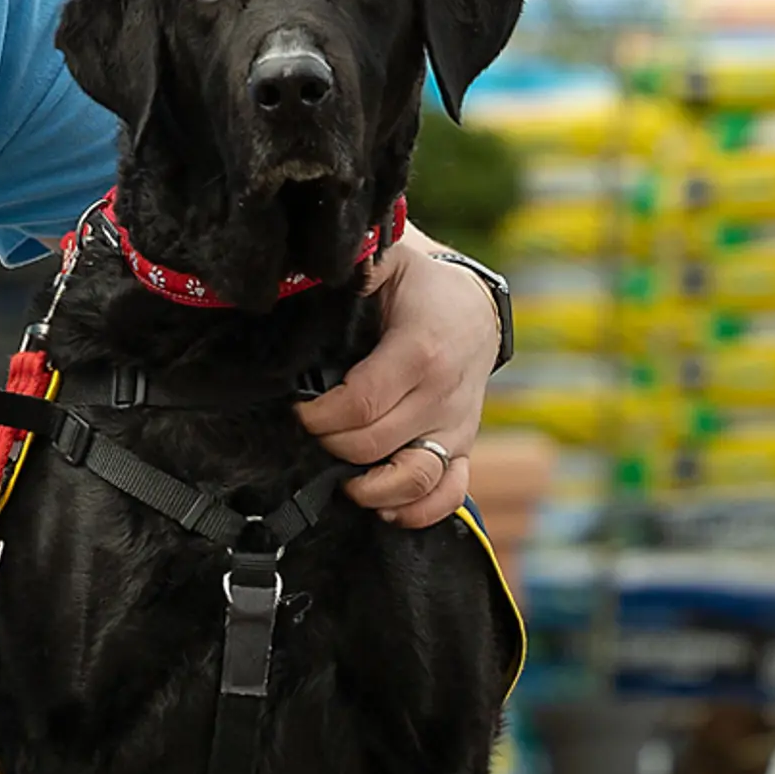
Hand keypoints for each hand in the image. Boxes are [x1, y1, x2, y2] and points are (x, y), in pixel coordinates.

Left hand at [295, 235, 497, 528]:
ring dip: (373, 489)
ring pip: (416, 478)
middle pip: (375, 444)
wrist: (475, 308)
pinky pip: (450, 491)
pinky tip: (387, 510)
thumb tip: (323, 264)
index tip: (299, 412)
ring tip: (345, 482)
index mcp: (419, 352)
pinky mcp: (465, 446)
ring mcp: (457, 425)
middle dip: (331, 445)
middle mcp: (443, 395)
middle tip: (313, 434)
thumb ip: (359, 267)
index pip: (360, 404)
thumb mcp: (391, 262)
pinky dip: (419, 511)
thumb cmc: (420, 288)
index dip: (319, 417)